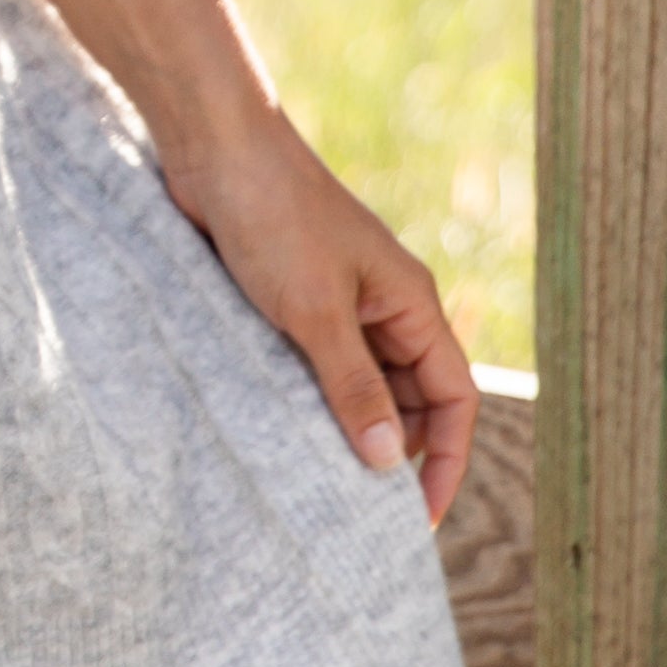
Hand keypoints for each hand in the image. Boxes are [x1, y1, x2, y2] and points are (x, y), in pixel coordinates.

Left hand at [161, 113, 478, 529]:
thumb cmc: (273, 215)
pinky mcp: (287, 301)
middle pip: (410, 399)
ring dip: (344, 428)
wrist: (212, 147)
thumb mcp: (315, 310)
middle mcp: (381, 306)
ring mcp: (334, 303)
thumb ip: (352, 385)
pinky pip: (312, 366)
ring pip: (359, 386)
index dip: (445, 460)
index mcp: (410, 302)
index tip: (416, 519)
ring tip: (316, 481)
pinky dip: (304, 401)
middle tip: (355, 511)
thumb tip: (385, 463)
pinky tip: (279, 433)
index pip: (455, 398)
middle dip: (393, 452)